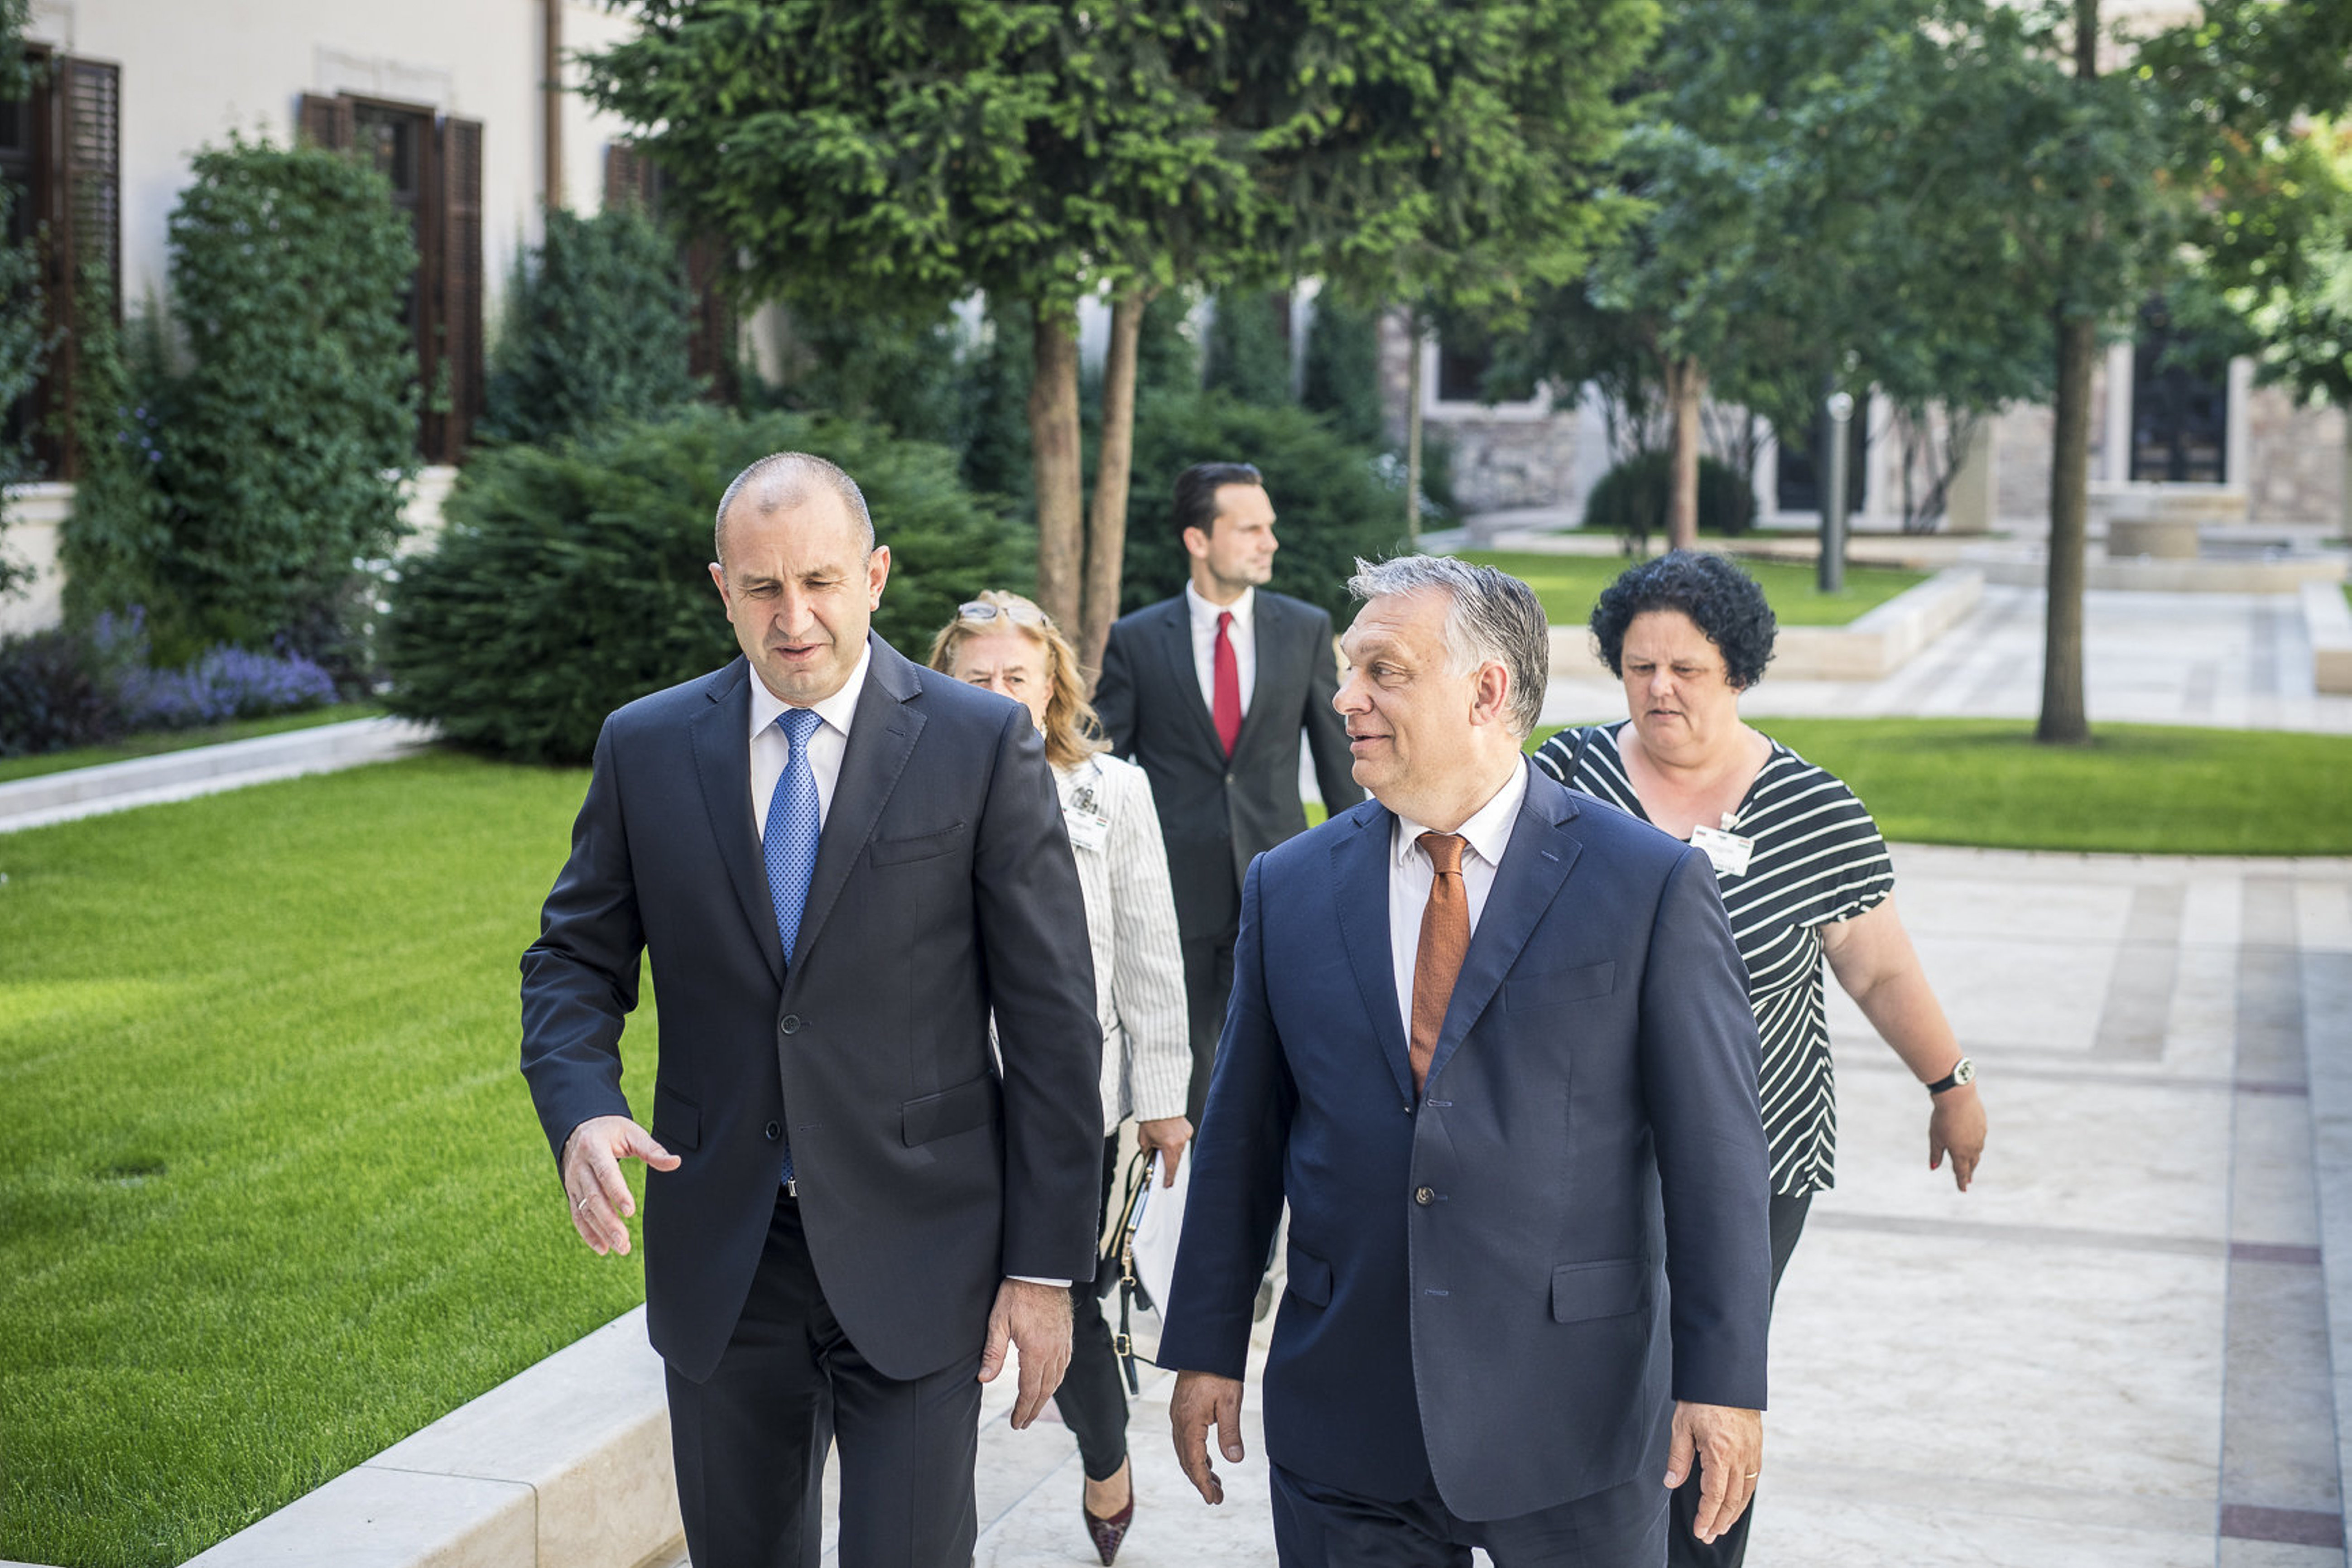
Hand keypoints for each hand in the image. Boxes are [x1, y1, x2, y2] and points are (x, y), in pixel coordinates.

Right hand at [560, 1114, 679, 1256]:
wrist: (581, 1129)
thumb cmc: (612, 1131)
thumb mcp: (631, 1132)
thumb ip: (652, 1149)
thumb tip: (676, 1162)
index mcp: (594, 1147)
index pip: (606, 1173)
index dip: (617, 1192)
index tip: (630, 1212)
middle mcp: (579, 1166)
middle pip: (594, 1197)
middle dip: (608, 1221)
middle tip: (624, 1241)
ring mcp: (572, 1181)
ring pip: (584, 1210)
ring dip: (601, 1231)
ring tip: (621, 1247)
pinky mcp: (571, 1192)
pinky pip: (577, 1215)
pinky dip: (588, 1233)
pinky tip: (603, 1248)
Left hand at [978, 1278, 1071, 1428]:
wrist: (1042, 1272)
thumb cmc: (1018, 1293)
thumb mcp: (998, 1322)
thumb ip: (993, 1353)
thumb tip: (984, 1379)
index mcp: (1037, 1351)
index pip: (1030, 1390)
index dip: (1023, 1409)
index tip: (1017, 1423)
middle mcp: (1054, 1351)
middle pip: (1046, 1389)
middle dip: (1034, 1409)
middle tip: (1024, 1423)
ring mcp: (1063, 1344)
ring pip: (1057, 1378)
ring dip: (1046, 1396)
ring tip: (1035, 1407)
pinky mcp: (1067, 1336)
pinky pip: (1065, 1364)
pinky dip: (1057, 1378)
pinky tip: (1051, 1381)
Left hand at [1136, 1116, 1194, 1185]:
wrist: (1158, 1103)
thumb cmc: (1150, 1119)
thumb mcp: (1144, 1140)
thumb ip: (1147, 1153)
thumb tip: (1149, 1161)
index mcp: (1169, 1145)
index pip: (1170, 1167)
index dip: (1169, 1177)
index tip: (1167, 1184)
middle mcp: (1180, 1141)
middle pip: (1176, 1160)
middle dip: (1170, 1165)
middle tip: (1165, 1172)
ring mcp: (1185, 1135)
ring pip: (1180, 1150)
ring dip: (1173, 1152)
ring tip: (1164, 1149)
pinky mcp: (1188, 1130)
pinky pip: (1182, 1141)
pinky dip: (1176, 1142)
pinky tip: (1169, 1139)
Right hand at [1170, 1369, 1245, 1504]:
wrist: (1203, 1347)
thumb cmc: (1217, 1371)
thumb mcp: (1230, 1402)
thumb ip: (1230, 1432)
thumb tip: (1234, 1459)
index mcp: (1188, 1423)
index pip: (1194, 1462)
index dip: (1203, 1482)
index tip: (1213, 1498)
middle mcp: (1178, 1422)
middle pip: (1186, 1460)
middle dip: (1201, 1480)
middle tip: (1217, 1497)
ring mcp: (1178, 1416)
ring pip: (1185, 1451)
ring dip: (1199, 1468)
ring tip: (1215, 1483)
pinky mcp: (1181, 1410)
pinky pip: (1185, 1440)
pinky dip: (1195, 1454)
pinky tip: (1208, 1459)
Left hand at [1665, 1401, 1761, 1543]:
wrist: (1726, 1375)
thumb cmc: (1702, 1398)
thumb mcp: (1681, 1426)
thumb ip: (1678, 1458)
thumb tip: (1671, 1483)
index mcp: (1719, 1453)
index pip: (1715, 1496)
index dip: (1707, 1516)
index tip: (1700, 1531)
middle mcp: (1740, 1456)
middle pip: (1732, 1500)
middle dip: (1720, 1521)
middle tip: (1709, 1536)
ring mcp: (1751, 1452)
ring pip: (1745, 1492)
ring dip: (1733, 1513)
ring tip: (1721, 1527)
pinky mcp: (1757, 1447)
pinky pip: (1753, 1479)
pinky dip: (1745, 1496)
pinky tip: (1737, 1503)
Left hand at [1929, 1082, 1985, 1190]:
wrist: (1958, 1097)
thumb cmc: (1942, 1118)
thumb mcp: (1935, 1138)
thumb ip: (1935, 1154)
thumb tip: (1933, 1168)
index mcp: (1960, 1153)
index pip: (1961, 1172)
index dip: (1961, 1181)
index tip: (1963, 1190)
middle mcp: (1973, 1147)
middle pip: (1971, 1164)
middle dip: (1968, 1172)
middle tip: (1967, 1180)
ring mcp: (1980, 1136)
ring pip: (1977, 1152)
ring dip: (1973, 1160)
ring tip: (1971, 1164)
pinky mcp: (1982, 1125)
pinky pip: (1979, 1139)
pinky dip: (1976, 1145)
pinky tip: (1974, 1144)